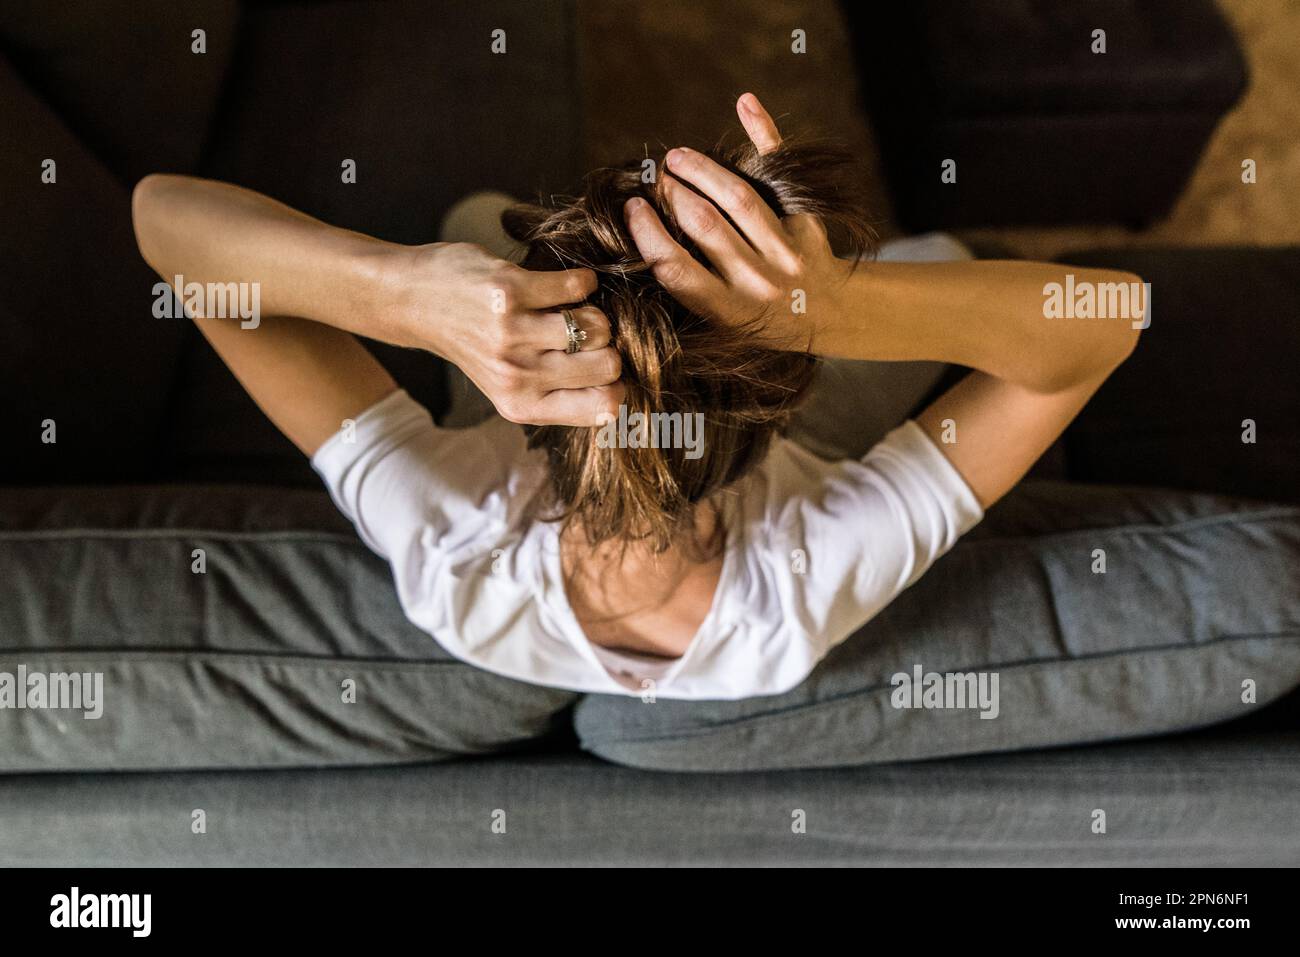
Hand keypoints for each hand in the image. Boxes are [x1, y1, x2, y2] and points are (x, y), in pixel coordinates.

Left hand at [384, 242, 623, 425]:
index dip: (616, 385)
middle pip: (608, 365)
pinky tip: (564, 284)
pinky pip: (577, 286)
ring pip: (596, 326)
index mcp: (522, 407)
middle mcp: (517, 377)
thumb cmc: (474, 342)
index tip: (603, 366)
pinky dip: (581, 280)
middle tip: (582, 333)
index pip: (604, 409)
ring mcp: (512, 335)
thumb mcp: (507, 386)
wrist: (417, 302)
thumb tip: (618, 394)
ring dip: (592, 311)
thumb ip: (554, 394)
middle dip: (606, 345)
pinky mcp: (510, 293)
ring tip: (569, 309)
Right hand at [622, 93, 850, 349]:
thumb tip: (636, 225)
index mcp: (727, 310)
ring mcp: (787, 255)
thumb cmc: (756, 313)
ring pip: (738, 198)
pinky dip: (764, 135)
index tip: (633, 207)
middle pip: (705, 225)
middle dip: (672, 193)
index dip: (648, 234)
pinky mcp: (808, 228)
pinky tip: (745, 105)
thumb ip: (685, 281)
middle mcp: (758, 283)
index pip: (677, 269)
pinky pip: (781, 176)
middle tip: (656, 177)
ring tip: (678, 158)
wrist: (827, 314)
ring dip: (701, 169)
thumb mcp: (719, 315)